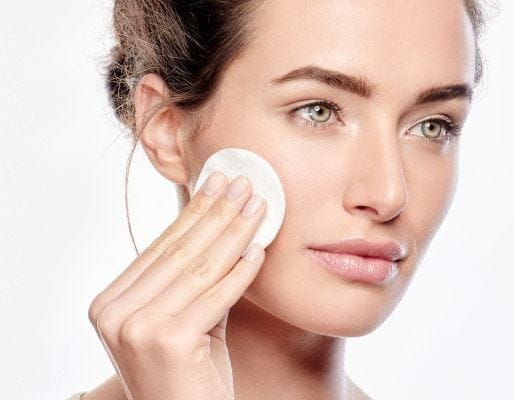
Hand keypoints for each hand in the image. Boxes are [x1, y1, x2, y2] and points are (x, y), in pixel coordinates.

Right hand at [87, 172, 266, 399]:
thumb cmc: (189, 373)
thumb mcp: (182, 318)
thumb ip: (191, 278)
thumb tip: (221, 220)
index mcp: (109, 303)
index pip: (162, 247)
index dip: (194, 211)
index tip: (217, 182)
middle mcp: (113, 313)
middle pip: (180, 251)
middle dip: (217, 212)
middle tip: (244, 182)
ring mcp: (136, 328)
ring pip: (200, 268)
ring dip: (235, 232)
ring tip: (259, 206)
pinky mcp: (168, 342)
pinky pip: (216, 296)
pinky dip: (241, 272)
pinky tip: (259, 250)